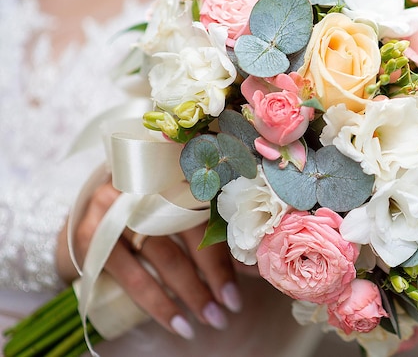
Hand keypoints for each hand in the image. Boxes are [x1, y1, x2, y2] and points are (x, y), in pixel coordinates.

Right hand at [55, 181, 241, 338]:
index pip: (210, 210)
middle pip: (190, 230)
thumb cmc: (144, 217)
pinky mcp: (93, 233)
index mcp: (172, 172)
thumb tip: (254, 267)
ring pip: (165, 255)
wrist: (85, 217)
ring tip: (211, 318)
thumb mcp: (177, 216)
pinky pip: (132, 275)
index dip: (228, 247)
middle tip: (230, 307)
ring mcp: (116, 207)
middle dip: (213, 274)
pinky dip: (158, 303)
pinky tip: (178, 322)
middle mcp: (145, 183)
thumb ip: (213, 234)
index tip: (244, 282)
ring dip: (191, 292)